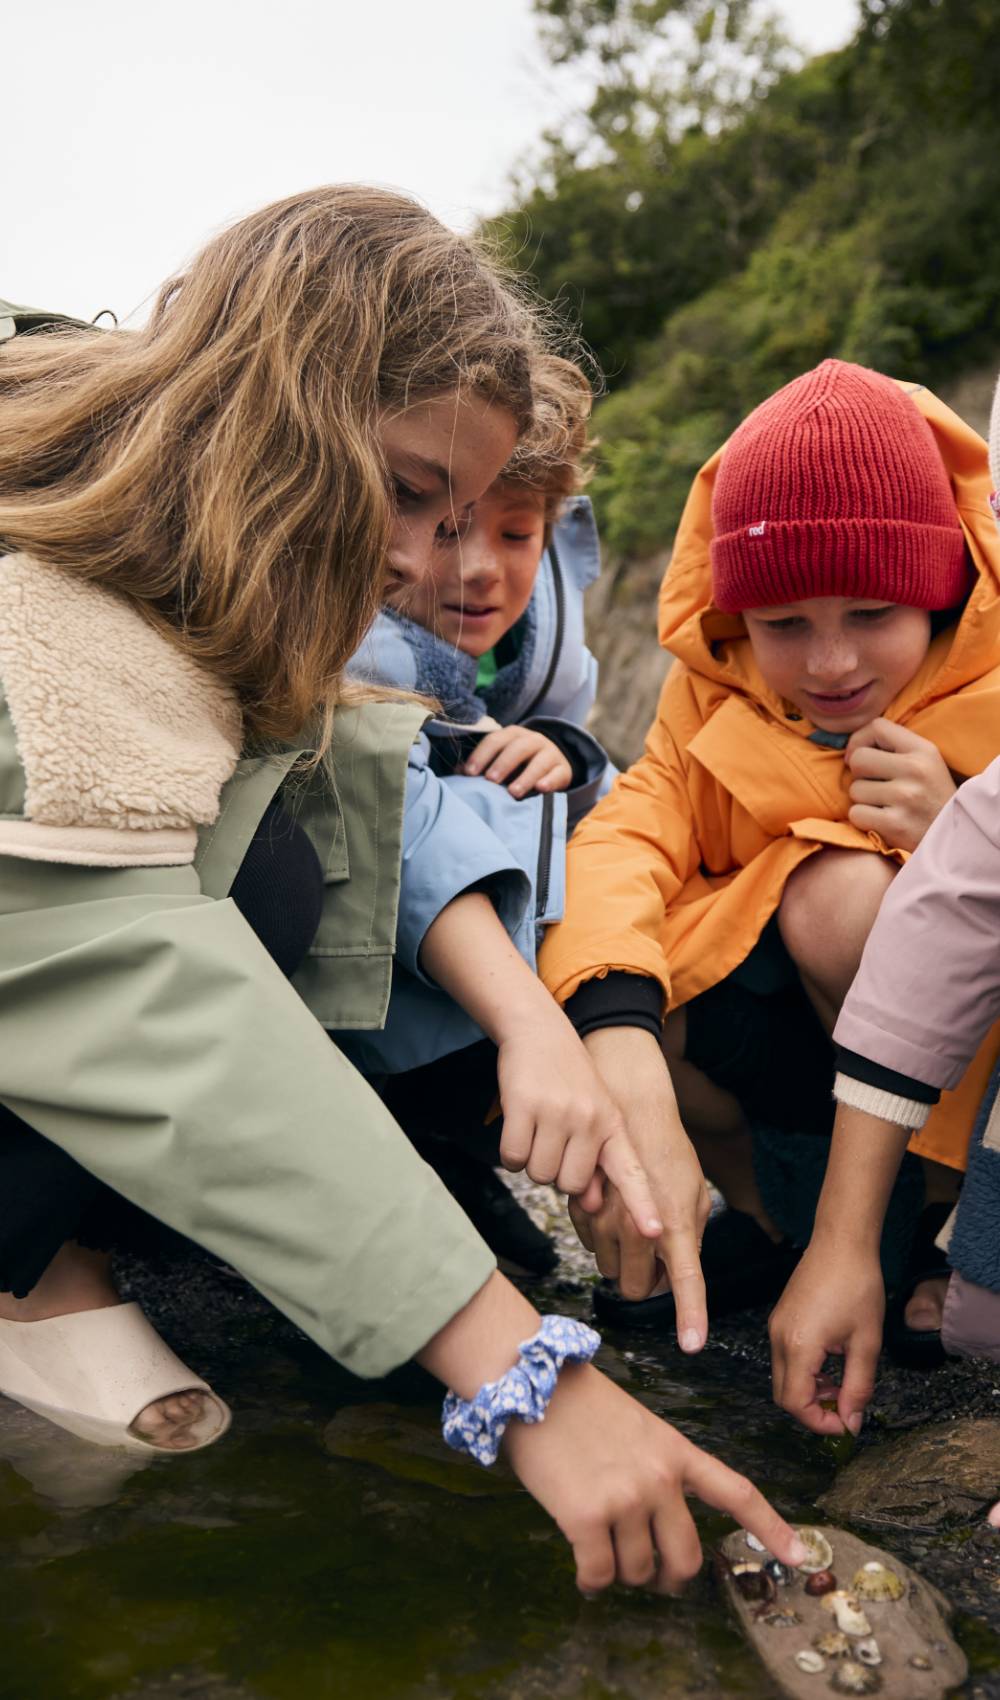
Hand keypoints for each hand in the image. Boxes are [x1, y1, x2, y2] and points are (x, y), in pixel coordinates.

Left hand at [463, 725, 572, 795]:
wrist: (551, 765)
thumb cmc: (517, 765)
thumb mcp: (500, 761)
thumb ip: (482, 766)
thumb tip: (457, 773)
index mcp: (512, 735)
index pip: (495, 740)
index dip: (481, 755)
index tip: (469, 773)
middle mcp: (532, 740)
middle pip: (517, 748)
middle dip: (502, 763)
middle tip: (490, 780)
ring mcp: (550, 753)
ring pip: (539, 761)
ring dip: (526, 776)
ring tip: (513, 792)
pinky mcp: (563, 769)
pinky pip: (558, 773)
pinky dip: (550, 781)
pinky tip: (541, 789)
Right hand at [496, 1009, 664, 1241]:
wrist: (539, 1031)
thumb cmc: (568, 1082)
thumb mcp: (595, 1116)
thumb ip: (597, 1161)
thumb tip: (592, 1205)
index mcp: (612, 1125)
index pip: (631, 1171)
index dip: (642, 1205)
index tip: (655, 1233)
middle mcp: (589, 1120)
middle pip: (569, 1185)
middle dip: (556, 1173)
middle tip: (554, 1140)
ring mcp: (557, 1113)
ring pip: (539, 1176)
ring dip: (532, 1161)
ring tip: (538, 1127)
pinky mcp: (523, 1106)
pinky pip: (513, 1159)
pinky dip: (511, 1152)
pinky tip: (519, 1125)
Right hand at [505, 1362, 808, 1593]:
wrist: (532, 1382)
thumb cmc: (577, 1404)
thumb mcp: (636, 1427)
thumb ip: (656, 1472)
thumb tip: (653, 1529)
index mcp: (676, 1451)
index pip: (736, 1493)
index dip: (771, 1529)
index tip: (798, 1556)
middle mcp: (659, 1479)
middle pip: (687, 1557)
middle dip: (670, 1576)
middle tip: (653, 1575)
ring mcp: (625, 1499)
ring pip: (639, 1571)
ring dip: (620, 1572)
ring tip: (600, 1550)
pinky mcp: (587, 1518)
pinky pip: (599, 1574)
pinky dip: (591, 1581)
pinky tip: (584, 1570)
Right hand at [579, 1027, 711, 1352]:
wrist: (628, 1108)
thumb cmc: (668, 1150)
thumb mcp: (694, 1190)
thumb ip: (691, 1233)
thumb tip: (678, 1270)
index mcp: (675, 1221)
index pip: (685, 1280)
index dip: (689, 1316)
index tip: (692, 1344)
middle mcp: (637, 1226)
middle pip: (634, 1287)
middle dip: (643, 1282)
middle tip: (655, 1258)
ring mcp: (605, 1220)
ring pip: (608, 1269)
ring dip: (621, 1258)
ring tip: (634, 1223)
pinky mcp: (580, 1210)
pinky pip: (589, 1245)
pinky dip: (601, 1237)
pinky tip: (612, 1208)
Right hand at [769, 1240, 884, 1435]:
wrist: (841, 1243)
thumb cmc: (857, 1286)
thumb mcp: (866, 1342)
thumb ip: (858, 1387)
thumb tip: (852, 1422)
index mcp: (798, 1346)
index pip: (795, 1403)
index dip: (820, 1422)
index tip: (846, 1424)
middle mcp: (779, 1338)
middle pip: (783, 1395)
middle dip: (813, 1410)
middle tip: (845, 1408)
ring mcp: (776, 1327)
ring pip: (783, 1377)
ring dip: (810, 1391)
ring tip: (843, 1384)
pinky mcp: (780, 1319)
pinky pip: (785, 1358)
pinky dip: (805, 1372)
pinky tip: (831, 1363)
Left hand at [845, 719, 955, 851]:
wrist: (954, 835)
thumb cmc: (932, 795)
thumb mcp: (926, 761)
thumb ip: (894, 747)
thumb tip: (851, 747)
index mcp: (923, 750)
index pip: (877, 727)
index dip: (860, 740)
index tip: (861, 756)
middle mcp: (915, 770)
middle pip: (859, 759)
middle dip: (859, 773)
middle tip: (875, 784)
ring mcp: (905, 797)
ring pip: (855, 789)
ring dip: (863, 799)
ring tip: (885, 804)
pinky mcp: (895, 824)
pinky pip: (856, 814)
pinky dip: (863, 818)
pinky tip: (882, 820)